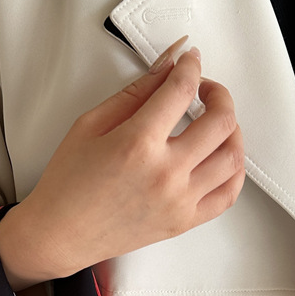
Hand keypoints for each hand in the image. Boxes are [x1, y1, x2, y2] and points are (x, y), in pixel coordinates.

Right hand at [0, 36, 244, 289]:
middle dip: (219, 94)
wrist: (59, 235)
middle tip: (205, 89)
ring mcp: (178, 201)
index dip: (190, 66)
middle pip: (220, 121)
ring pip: (232, 157)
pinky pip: (228, 195)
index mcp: (137, 144)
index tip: (190, 60)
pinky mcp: (183, 222)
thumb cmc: (67, 183)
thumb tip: (168, 65)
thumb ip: (135, 93)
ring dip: (231, 130)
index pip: (182, 90)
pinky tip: (222, 157)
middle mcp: (165, 173)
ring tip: (216, 122)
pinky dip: (234, 171)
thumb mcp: (90, 125)